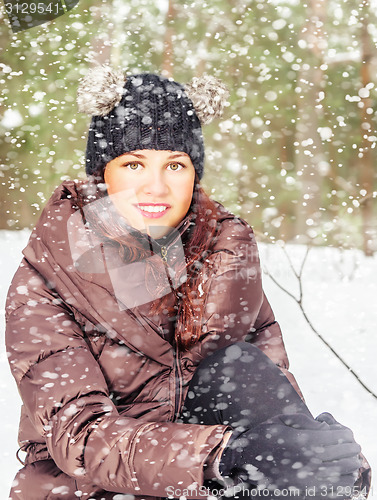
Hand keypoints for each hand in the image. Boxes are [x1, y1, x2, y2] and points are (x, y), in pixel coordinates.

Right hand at [219, 412, 361, 496]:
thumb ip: (304, 420)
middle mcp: (311, 464)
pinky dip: (342, 482)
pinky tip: (334, 475)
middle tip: (346, 444)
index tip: (341, 432)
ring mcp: (312, 483)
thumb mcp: (280, 421)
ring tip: (342, 459)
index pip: (340, 437)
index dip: (344, 432)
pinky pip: (339, 491)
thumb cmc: (263, 438)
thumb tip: (324, 426)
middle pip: (347, 455)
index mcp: (304, 442)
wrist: (245, 464)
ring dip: (348, 465)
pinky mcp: (310, 495)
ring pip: (347, 474)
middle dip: (349, 447)